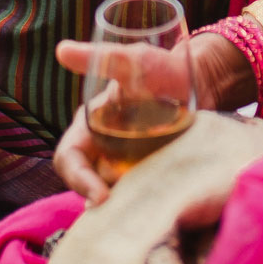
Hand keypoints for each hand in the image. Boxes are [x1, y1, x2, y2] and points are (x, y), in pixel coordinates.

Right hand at [50, 33, 247, 205]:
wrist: (201, 81)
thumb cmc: (161, 68)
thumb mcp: (134, 61)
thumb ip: (101, 59)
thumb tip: (62, 50)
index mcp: (89, 126)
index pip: (70, 160)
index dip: (78, 180)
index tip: (101, 196)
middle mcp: (103, 149)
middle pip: (89, 185)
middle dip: (102, 201)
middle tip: (128, 212)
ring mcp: (126, 164)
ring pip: (115, 195)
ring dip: (126, 207)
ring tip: (148, 213)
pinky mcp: (149, 174)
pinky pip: (140, 196)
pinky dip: (146, 205)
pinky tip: (163, 210)